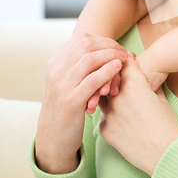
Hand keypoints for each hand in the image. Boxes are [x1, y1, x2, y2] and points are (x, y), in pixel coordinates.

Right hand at [35, 33, 127, 173]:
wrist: (53, 138)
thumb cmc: (67, 107)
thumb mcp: (66, 82)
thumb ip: (77, 65)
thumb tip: (103, 47)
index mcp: (54, 63)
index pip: (81, 39)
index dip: (102, 40)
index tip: (116, 46)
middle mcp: (55, 71)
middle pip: (86, 45)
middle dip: (109, 45)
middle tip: (123, 51)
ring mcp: (62, 86)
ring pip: (90, 59)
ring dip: (111, 55)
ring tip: (123, 58)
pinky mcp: (71, 101)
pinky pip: (93, 79)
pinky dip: (108, 70)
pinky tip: (118, 68)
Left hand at [99, 52, 177, 175]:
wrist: (165, 153)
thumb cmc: (168, 124)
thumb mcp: (160, 98)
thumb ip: (147, 85)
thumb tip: (142, 79)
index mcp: (134, 85)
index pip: (124, 62)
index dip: (126, 59)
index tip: (126, 59)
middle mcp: (118, 97)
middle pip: (109, 77)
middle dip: (113, 75)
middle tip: (118, 76)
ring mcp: (110, 114)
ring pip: (101, 96)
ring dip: (107, 95)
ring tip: (116, 99)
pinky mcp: (106, 131)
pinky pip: (102, 117)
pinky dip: (109, 115)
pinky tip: (119, 120)